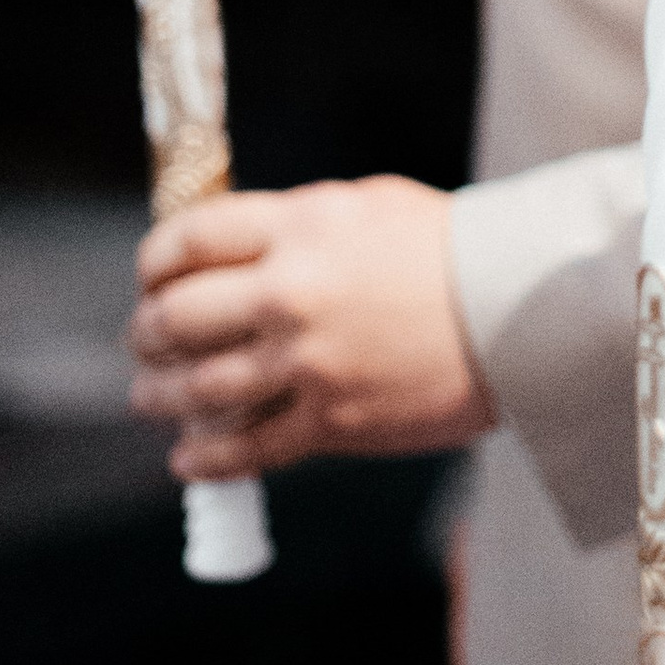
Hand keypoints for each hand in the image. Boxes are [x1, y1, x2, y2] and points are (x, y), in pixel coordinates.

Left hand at [129, 176, 494, 475]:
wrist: (520, 312)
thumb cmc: (452, 249)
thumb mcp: (366, 206)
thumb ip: (297, 224)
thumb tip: (236, 249)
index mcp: (299, 228)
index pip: (188, 240)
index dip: (153, 263)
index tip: (150, 278)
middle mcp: (291, 293)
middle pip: (176, 318)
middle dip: (146, 335)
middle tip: (144, 343)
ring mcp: (307, 362)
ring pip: (197, 389)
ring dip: (159, 397)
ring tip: (152, 399)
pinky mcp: (331, 421)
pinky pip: (245, 449)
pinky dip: (203, 458)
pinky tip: (187, 457)